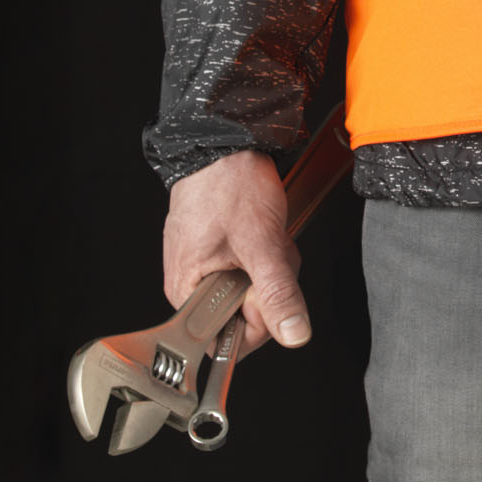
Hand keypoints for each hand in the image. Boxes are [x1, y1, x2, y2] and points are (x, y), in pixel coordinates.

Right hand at [163, 149, 309, 357]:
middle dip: (270, 283)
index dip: (258, 319)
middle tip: (272, 251)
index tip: (270, 288)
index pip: (227, 340)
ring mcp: (207, 264)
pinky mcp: (221, 247)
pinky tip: (267, 227)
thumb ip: (278, 292)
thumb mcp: (262, 242)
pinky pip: (252, 263)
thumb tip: (294, 334)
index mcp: (188, 293)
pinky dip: (267, 247)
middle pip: (244, 312)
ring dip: (273, 262)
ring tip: (269, 234)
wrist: (226, 142)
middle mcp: (192, 284)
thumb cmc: (229, 184)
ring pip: (253, 286)